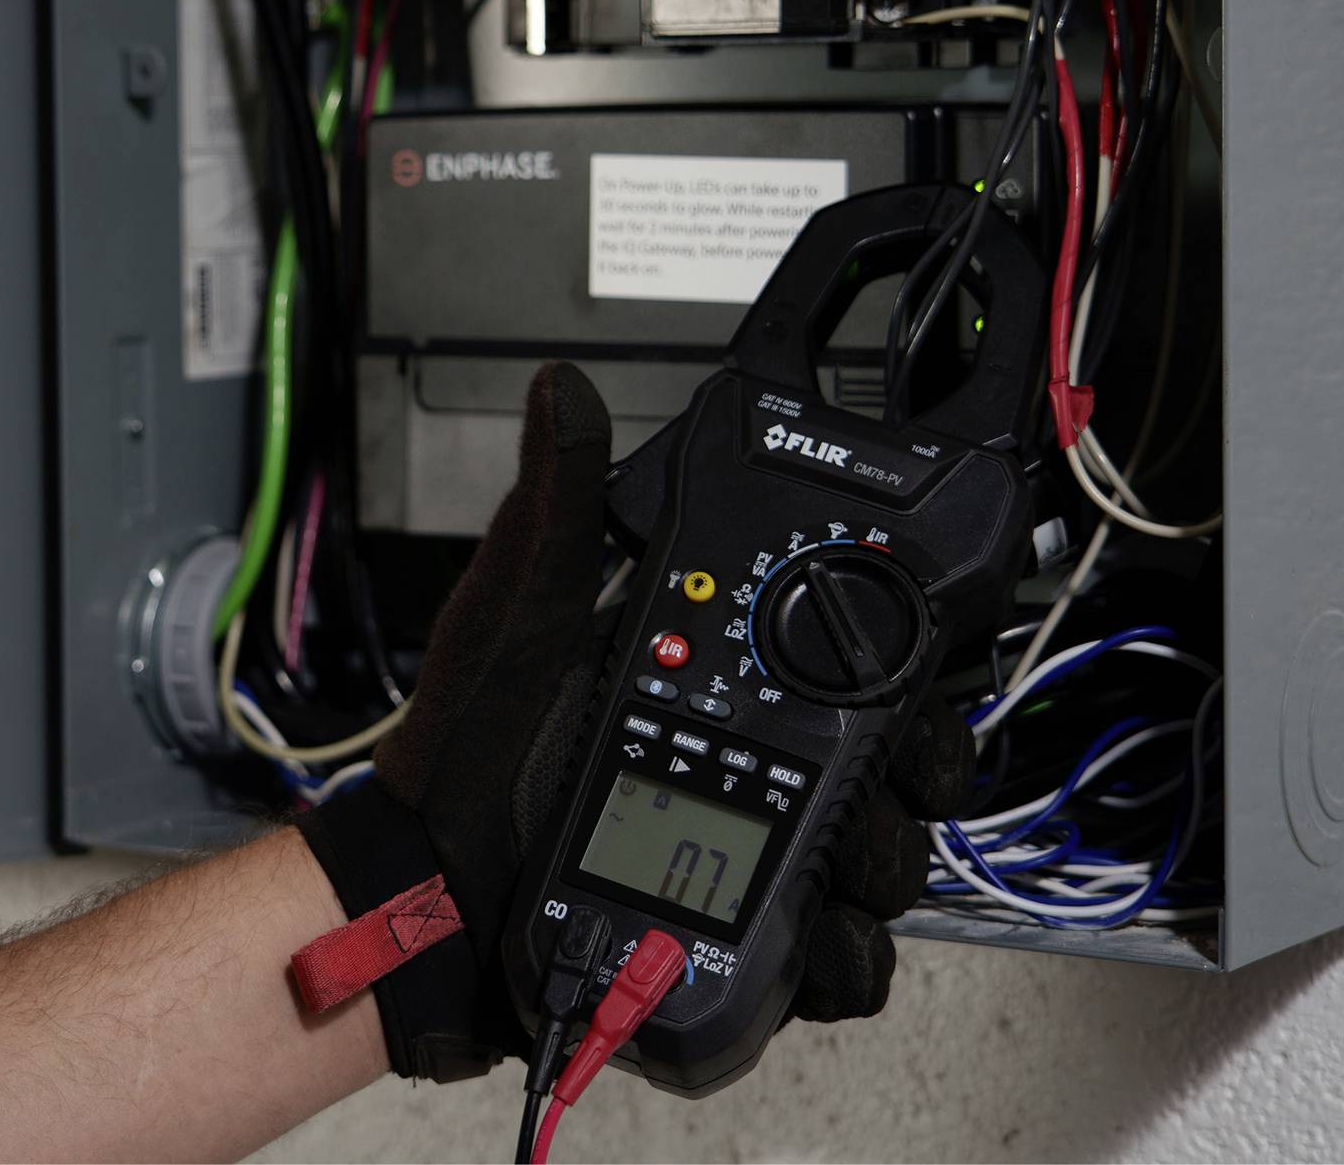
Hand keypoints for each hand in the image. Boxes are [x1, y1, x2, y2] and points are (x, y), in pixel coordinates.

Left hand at [295, 363, 976, 1078]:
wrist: (429, 893)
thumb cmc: (464, 751)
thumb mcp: (518, 614)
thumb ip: (558, 506)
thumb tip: (562, 387)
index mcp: (705, 677)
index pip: (842, 657)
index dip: (897, 661)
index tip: (913, 675)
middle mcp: (743, 763)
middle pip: (888, 763)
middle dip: (913, 777)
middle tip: (892, 787)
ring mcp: (750, 854)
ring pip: (877, 859)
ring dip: (884, 866)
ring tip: (847, 872)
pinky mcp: (743, 937)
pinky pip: (832, 952)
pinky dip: (849, 956)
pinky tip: (826, 944)